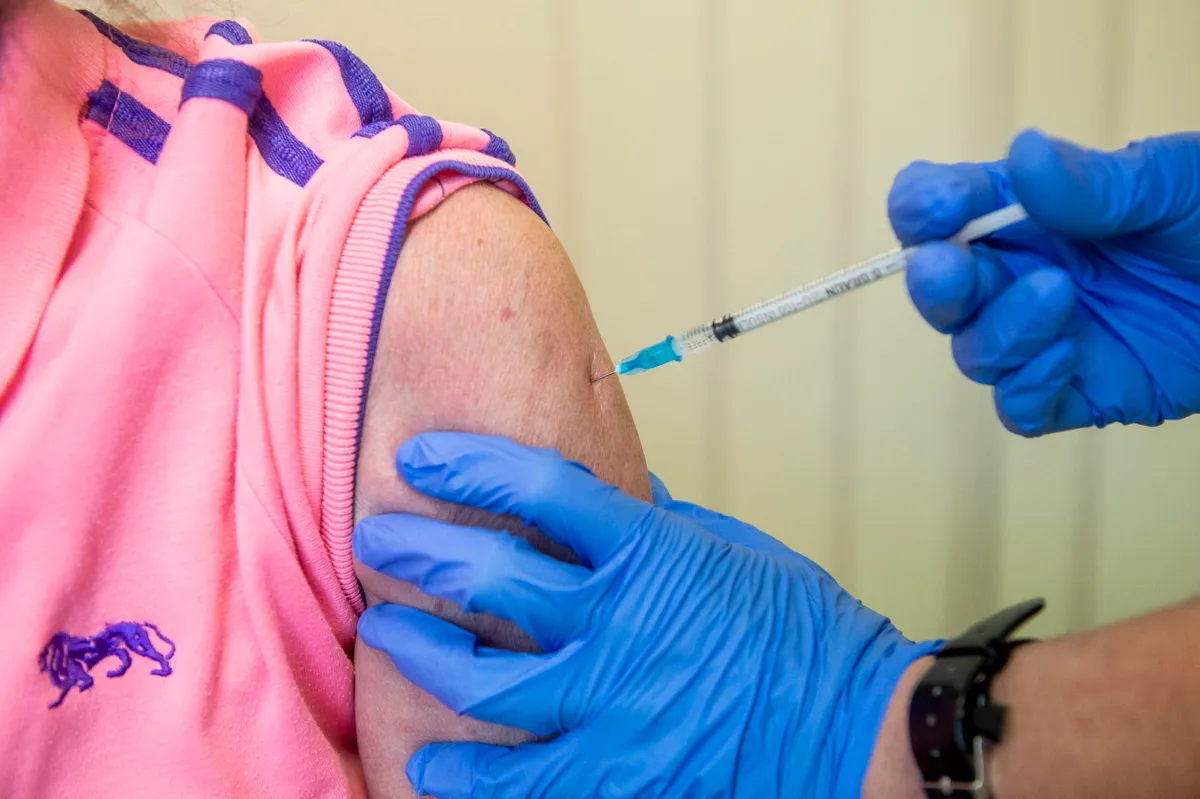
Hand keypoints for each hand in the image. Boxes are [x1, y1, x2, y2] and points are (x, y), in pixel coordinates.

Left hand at [354, 433, 937, 797]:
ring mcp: (614, 705)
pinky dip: (466, 776)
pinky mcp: (619, 775)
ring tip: (385, 631)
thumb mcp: (734, 550)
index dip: (469, 465)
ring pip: (481, 681)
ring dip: (420, 652)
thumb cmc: (806, 635)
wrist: (859, 730)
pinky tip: (429, 763)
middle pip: (488, 577)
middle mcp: (620, 623)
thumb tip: (609, 491)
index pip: (540, 488)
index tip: (422, 459)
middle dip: (417, 552)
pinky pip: (518, 783)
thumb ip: (659, 524)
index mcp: (653, 552)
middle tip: (378, 540)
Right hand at [889, 128, 1199, 435]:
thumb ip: (1095, 185)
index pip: (941, 207)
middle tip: (951, 268)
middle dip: (936, 280)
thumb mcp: (1172, 186)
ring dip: (999, 330)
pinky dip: (1028, 386)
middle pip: (940, 288)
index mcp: (1026, 211)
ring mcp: (1042, 338)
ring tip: (1058, 296)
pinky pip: (1020, 407)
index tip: (938, 211)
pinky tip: (1072, 354)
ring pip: (974, 351)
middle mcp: (1019, 275)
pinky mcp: (1076, 393)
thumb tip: (1023, 152)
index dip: (923, 208)